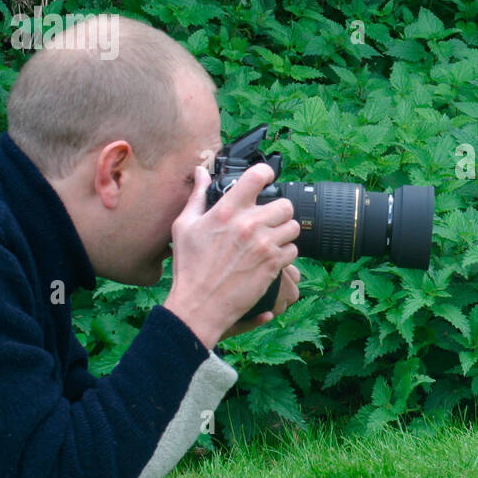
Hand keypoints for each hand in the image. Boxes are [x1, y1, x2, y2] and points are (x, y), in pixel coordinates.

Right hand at [163, 161, 299, 349]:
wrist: (199, 305)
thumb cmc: (189, 267)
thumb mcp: (184, 227)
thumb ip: (196, 196)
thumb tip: (200, 172)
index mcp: (227, 210)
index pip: (258, 176)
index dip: (266, 174)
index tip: (266, 179)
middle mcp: (249, 224)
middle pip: (285, 204)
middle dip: (278, 211)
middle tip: (268, 220)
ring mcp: (264, 244)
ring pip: (293, 226)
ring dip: (284, 232)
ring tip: (270, 239)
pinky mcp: (274, 264)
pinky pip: (293, 249)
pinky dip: (285, 253)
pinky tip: (270, 257)